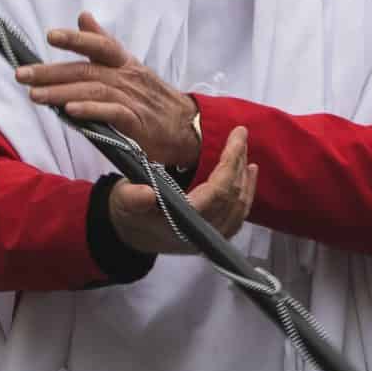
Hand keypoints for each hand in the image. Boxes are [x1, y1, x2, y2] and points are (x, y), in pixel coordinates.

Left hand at [18, 11, 202, 166]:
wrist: (187, 128)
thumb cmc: (152, 98)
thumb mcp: (129, 66)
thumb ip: (103, 42)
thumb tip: (83, 15)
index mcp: (124, 62)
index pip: (99, 45)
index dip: (76, 39)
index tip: (50, 36)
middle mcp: (127, 77)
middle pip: (86, 70)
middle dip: (51, 72)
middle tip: (22, 74)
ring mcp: (133, 99)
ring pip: (93, 91)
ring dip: (62, 93)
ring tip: (35, 96)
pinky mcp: (137, 122)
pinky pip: (112, 114)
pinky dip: (91, 111)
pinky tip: (70, 113)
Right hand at [111, 127, 255, 254]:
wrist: (132, 234)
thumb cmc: (128, 214)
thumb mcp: (122, 201)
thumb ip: (131, 198)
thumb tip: (147, 194)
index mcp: (183, 225)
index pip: (217, 193)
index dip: (230, 164)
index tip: (236, 136)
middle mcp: (202, 234)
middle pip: (232, 196)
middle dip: (238, 162)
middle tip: (241, 134)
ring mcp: (211, 237)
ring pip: (240, 204)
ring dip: (244, 175)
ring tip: (244, 149)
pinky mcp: (215, 235)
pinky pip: (239, 213)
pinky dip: (247, 191)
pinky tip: (249, 172)